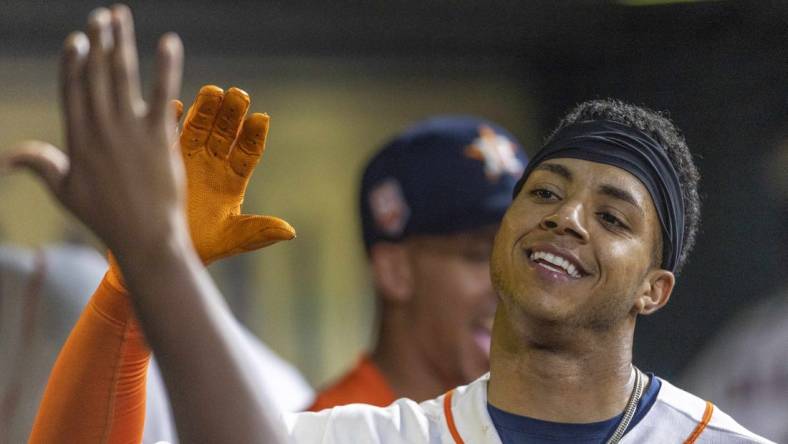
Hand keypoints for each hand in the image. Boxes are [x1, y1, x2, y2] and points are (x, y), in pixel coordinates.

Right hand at [0, 5, 184, 258]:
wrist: (145, 237)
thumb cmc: (105, 218)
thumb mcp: (65, 191)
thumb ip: (40, 165)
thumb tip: (6, 158)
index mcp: (78, 139)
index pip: (73, 90)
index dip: (74, 63)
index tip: (77, 38)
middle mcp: (100, 129)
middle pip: (96, 75)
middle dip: (98, 42)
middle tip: (102, 15)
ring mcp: (130, 131)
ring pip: (122, 76)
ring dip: (121, 43)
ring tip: (119, 16)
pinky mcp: (159, 136)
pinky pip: (163, 93)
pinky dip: (166, 66)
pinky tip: (169, 42)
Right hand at [178, 85, 294, 263]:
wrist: (161, 253)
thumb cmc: (202, 248)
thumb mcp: (233, 239)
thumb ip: (259, 232)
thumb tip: (290, 232)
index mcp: (233, 180)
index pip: (248, 151)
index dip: (254, 135)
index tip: (261, 118)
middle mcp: (212, 164)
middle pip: (225, 132)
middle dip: (232, 113)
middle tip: (238, 94)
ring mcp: (187, 158)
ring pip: (199, 126)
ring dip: (205, 109)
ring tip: (212, 91)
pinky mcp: (162, 159)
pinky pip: (167, 135)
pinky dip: (169, 121)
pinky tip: (172, 106)